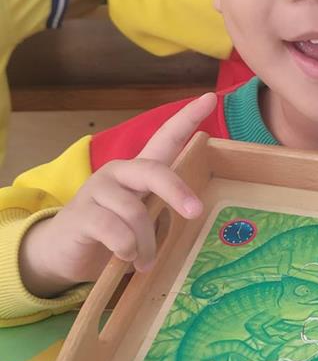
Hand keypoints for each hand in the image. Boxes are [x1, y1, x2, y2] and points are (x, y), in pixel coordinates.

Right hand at [19, 94, 216, 297]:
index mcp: (138, 172)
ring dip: (146, 244)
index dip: (187, 119)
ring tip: (144, 261)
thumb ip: (162, 211)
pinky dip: (127, 250)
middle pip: (153, 171)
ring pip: (136, 213)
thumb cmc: (111, 234)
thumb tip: (191, 215)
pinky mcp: (82, 213)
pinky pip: (116, 231)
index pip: (165, 138)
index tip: (210, 98)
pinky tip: (126, 259)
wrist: (62, 252)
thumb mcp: (142, 221)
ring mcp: (97, 190)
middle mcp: (118, 172)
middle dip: (177, 191)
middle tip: (195, 212)